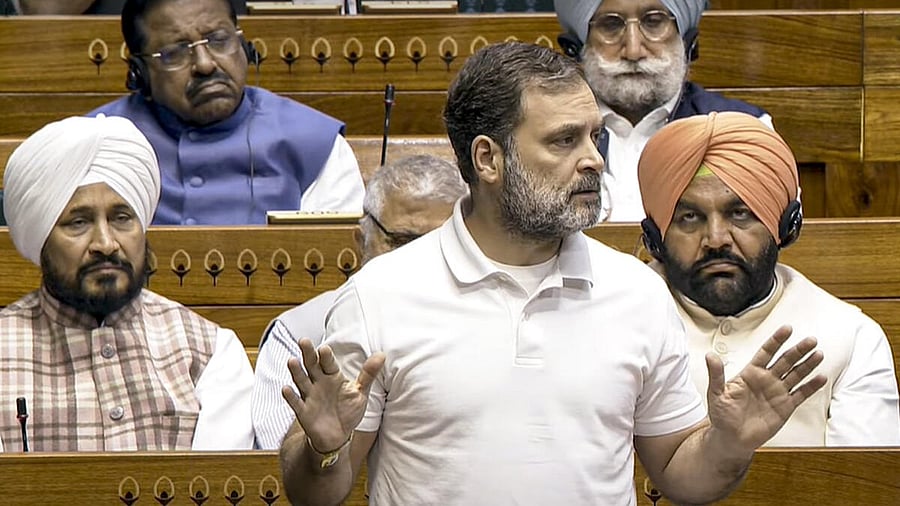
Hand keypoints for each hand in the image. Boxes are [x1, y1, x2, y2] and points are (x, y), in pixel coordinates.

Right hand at [282, 338, 384, 451]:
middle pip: (312, 366)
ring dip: (296, 372)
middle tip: (303, 341)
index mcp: (332, 376)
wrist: (338, 436)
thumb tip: (382, 355)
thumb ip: (368, 374)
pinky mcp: (303, 412)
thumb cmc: (348, 410)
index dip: (326, 356)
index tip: (324, 349)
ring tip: (292, 361)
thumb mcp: (360, 391)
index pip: (328, 363)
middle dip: (308, 354)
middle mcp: (318, 383)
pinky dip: (291, 397)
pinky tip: (286, 388)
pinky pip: (296, 403)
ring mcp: (309, 396)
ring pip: (301, 381)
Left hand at [706, 325, 826, 453]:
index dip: (776, 340)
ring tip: (818, 354)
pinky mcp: (785, 407)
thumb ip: (716, 374)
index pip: (766, 352)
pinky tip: (821, 378)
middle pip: (785, 361)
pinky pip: (800, 394)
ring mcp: (777, 392)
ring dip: (807, 365)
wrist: (731, 438)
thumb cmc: (721, 415)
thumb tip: (710, 356)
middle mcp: (766, 380)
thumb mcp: (716, 393)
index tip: (787, 329)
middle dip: (798, 350)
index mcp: (750, 373)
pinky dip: (811, 387)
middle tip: (811, 340)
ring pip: (796, 374)